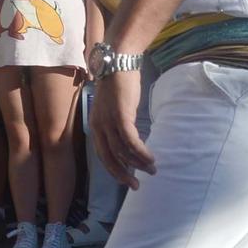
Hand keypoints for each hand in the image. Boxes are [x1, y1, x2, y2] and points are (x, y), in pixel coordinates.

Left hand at [89, 71, 155, 189]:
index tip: (126, 178)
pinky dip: (141, 152)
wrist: (119, 62)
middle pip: (109, 158)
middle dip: (123, 174)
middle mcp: (99, 126)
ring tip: (152, 170)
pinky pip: (131, 141)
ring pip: (123, 151)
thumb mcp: (113, 108)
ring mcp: (109, 121)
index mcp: (95, 126)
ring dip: (138, 163)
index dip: (114, 169)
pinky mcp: (121, 116)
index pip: (103, 155)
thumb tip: (128, 138)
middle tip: (136, 185)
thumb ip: (117, 123)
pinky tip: (150, 158)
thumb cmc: (119, 84)